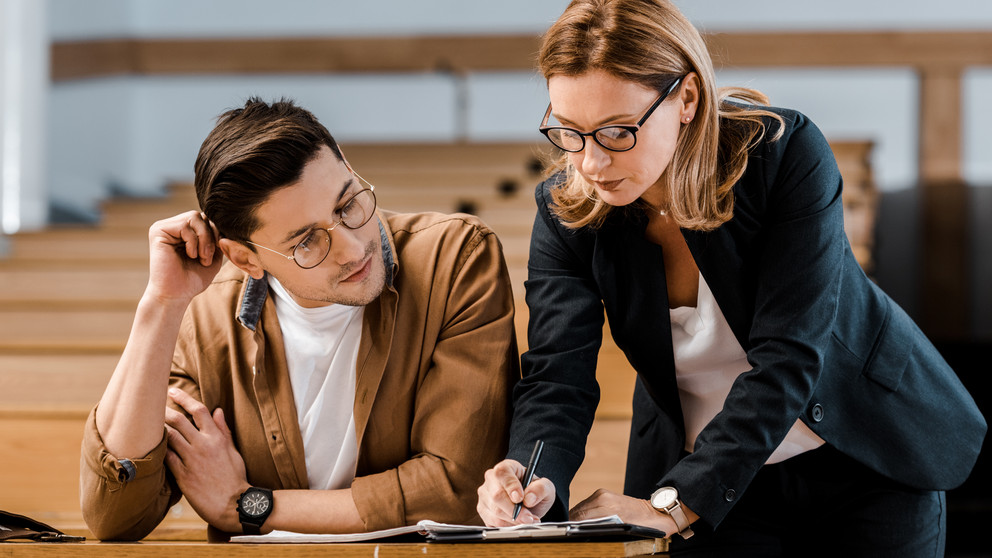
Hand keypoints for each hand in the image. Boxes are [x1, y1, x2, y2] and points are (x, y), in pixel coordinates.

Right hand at [146, 210, 223, 304]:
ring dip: (204, 239)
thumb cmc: (193, 279)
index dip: (217, 232)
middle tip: (207, 257)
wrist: (176, 295)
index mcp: (184, 231)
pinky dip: (194, 242)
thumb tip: (224, 221)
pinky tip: (190, 255)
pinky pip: (185, 225)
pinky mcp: (158, 231)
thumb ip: (217, 238)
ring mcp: (164, 227)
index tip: (217, 251)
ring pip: (194, 217)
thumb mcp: (213, 255)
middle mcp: (173, 226)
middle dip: (211, 236)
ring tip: (201, 258)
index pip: (206, 218)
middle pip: (201, 215)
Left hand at [164, 388, 248, 532]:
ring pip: (169, 437)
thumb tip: (217, 411)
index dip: (184, 398)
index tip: (173, 391)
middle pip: (178, 420)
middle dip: (164, 410)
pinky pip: (166, 458)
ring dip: (158, 428)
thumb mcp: (233, 451)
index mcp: (217, 438)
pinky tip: (151, 445)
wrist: (233, 503)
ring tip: (148, 423)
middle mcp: (203, 445)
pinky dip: (158, 449)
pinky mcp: (183, 475)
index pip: (199, 410)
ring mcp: (191, 460)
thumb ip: (223, 430)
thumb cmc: (236, 477)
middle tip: (153, 404)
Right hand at [477, 459, 555, 526]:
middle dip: (515, 510)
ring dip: (513, 520)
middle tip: (529, 517)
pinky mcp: (483, 511)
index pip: (502, 472)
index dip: (510, 486)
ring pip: (495, 511)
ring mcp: (485, 495)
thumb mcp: (546, 487)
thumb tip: (529, 498)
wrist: (529, 504)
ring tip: (527, 520)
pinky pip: (493, 522)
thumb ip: (541, 489)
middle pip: (497, 495)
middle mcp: (492, 479)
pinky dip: (507, 526)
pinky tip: (517, 523)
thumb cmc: (535, 491)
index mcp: (507, 468)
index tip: (520, 498)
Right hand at [569, 489, 691, 538]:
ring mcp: (602, 494)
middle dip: (572, 524)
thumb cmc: (645, 527)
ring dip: (577, 518)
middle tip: (569, 535)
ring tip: (575, 530)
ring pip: (580, 508)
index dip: (571, 527)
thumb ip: (602, 532)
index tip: (567, 535)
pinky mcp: (603, 493)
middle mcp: (602, 498)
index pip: (579, 518)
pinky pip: (587, 504)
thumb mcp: (624, 534)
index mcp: (606, 508)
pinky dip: (584, 513)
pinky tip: (585, 521)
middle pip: (577, 513)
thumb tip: (585, 534)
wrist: (658, 512)